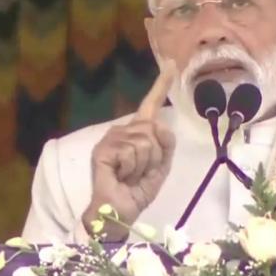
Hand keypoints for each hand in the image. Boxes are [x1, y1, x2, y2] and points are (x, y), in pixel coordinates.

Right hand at [82, 61, 176, 240]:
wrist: (120, 211)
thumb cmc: (137, 190)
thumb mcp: (161, 167)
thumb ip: (166, 144)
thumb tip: (159, 122)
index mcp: (138, 132)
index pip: (151, 104)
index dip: (161, 84)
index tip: (172, 64)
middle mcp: (124, 130)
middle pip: (154, 131)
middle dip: (155, 157)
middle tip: (140, 173)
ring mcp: (112, 138)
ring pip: (145, 142)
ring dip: (143, 165)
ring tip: (129, 176)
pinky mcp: (103, 149)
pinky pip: (131, 152)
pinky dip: (131, 169)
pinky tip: (120, 176)